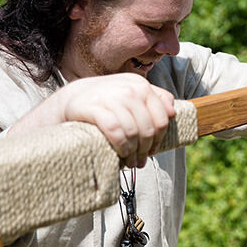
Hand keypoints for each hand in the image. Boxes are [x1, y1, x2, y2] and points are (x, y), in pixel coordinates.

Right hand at [13, 73, 176, 167]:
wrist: (73, 99)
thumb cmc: (108, 102)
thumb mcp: (132, 95)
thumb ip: (155, 99)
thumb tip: (173, 112)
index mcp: (141, 85)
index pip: (162, 118)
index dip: (159, 139)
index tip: (152, 150)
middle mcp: (129, 88)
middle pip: (148, 128)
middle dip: (146, 149)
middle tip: (140, 162)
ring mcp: (111, 97)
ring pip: (133, 132)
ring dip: (133, 152)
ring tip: (130, 161)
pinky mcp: (95, 108)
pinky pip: (116, 132)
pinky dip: (121, 146)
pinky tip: (120, 153)